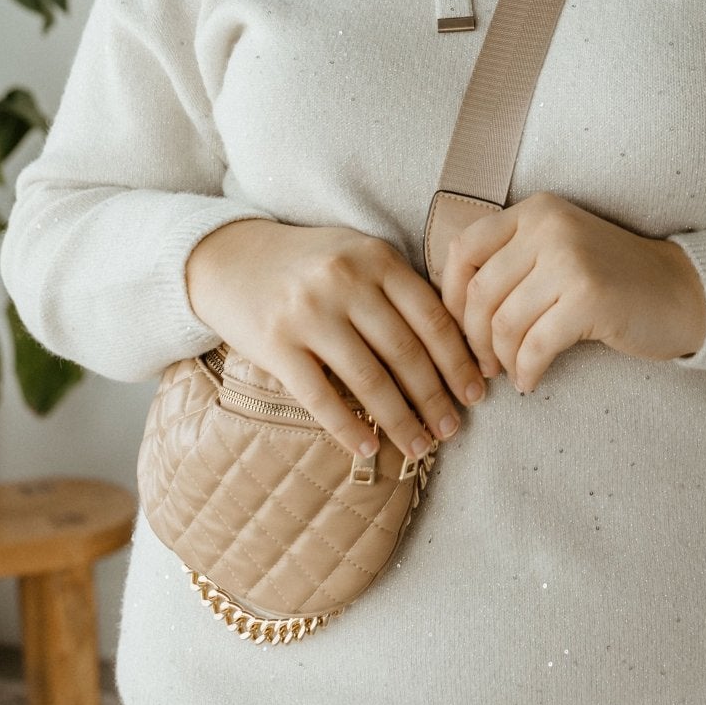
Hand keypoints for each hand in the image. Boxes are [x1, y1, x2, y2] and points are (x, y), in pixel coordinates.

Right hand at [185, 216, 490, 461]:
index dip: (458, 360)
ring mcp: (309, 312)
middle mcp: (345, 280)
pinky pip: (321, 397)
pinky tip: (368, 449)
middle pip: (405, 352)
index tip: (476, 393)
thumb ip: (399, 288)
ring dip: (400, 421)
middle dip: (435, 398)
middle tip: (453, 430)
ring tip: (420, 446)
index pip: (431, 316)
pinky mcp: (275, 344)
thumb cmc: (310, 263)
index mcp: (376, 257)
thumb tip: (454, 345)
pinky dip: (349, 428)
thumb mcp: (358, 255)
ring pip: (369, 379)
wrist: (230, 257)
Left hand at [439, 192, 705, 393]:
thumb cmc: (610, 278)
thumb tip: (450, 307)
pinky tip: (531, 381)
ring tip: (511, 372)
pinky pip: (535, 346)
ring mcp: (569, 260)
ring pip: (504, 323)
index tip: (460, 327)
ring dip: (501, 359)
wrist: (680, 291)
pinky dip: (526, 371)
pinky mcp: (589, 298)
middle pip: (480, 292)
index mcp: (535, 211)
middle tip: (483, 364)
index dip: (451, 295)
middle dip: (473, 338)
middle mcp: (548, 227)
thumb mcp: (556, 249)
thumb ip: (511, 261)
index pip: (464, 248)